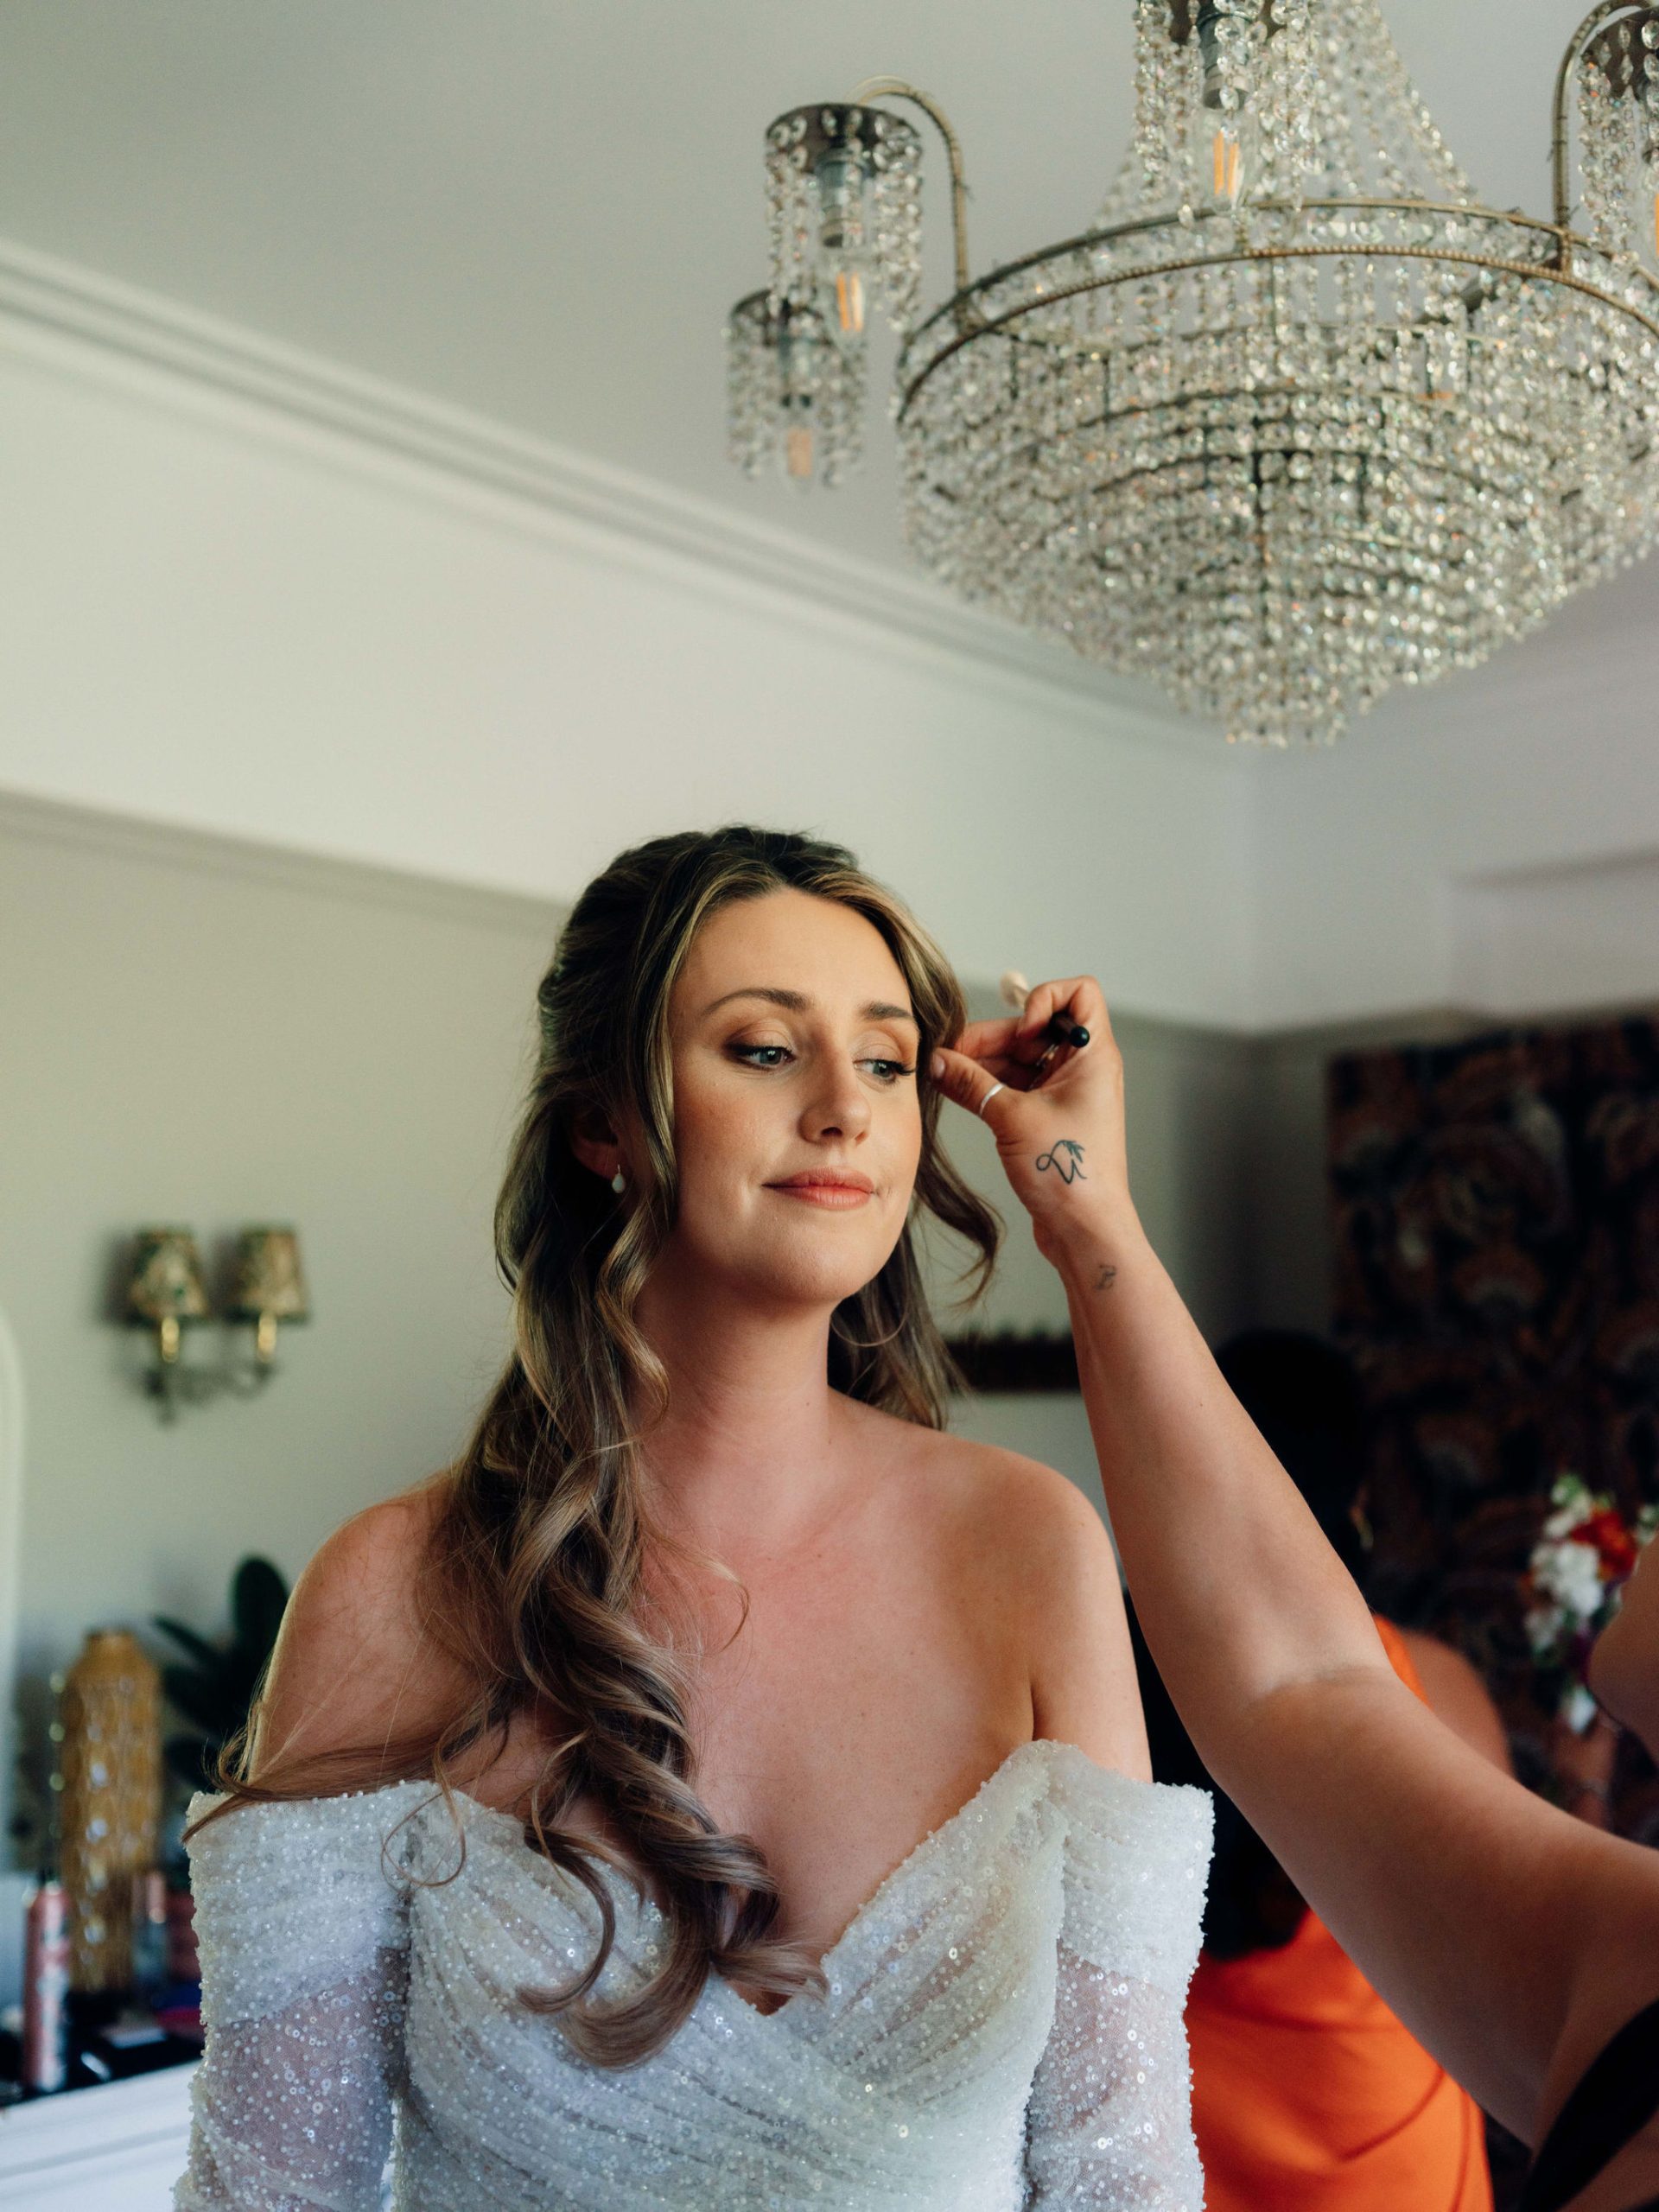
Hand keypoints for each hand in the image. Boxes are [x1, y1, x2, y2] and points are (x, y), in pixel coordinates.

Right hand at [929, 976, 1132, 1262]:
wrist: (1084, 1228)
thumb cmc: (1069, 1173)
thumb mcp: (1012, 1118)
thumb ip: (971, 1083)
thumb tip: (937, 1060)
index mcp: (1093, 1057)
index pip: (1079, 993)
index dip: (1044, 999)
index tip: (1020, 1030)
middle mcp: (1083, 1069)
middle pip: (1036, 1028)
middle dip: (993, 1036)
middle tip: (951, 1052)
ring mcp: (1065, 1093)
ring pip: (1021, 1058)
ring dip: (983, 1062)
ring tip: (944, 1072)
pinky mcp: (1048, 1116)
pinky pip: (1016, 1085)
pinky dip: (988, 1084)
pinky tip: (954, 1088)